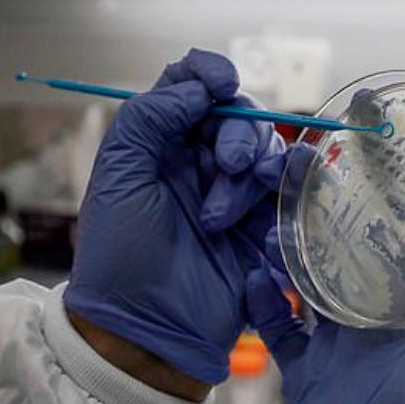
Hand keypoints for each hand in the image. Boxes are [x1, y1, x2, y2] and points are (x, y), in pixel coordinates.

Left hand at [64, 48, 283, 387]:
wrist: (147, 331)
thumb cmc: (121, 255)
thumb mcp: (119, 177)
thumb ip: (150, 118)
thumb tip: (196, 86)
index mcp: (158, 144)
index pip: (189, 85)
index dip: (210, 73)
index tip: (224, 83)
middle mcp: (196, 161)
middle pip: (237, 114)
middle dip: (240, 132)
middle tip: (231, 166)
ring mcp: (230, 192)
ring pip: (264, 150)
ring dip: (255, 170)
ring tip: (225, 216)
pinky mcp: (259, 225)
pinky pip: (285, 191)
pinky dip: (282, 192)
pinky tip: (266, 218)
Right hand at [246, 193, 404, 403]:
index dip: (399, 202)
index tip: (377, 160)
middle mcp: (387, 320)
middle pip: (357, 254)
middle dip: (334, 219)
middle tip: (309, 180)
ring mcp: (345, 345)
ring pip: (314, 282)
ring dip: (292, 252)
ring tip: (273, 219)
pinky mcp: (310, 372)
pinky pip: (281, 328)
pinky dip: (263, 302)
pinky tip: (254, 276)